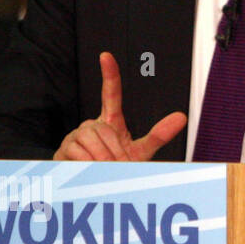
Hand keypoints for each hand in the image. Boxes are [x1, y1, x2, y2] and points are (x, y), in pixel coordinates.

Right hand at [53, 52, 186, 160]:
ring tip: (104, 167)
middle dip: (113, 151)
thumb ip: (159, 134)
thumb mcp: (141, 151)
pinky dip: (87, 164)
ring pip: (90, 140)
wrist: (100, 187)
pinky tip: (89, 169)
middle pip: (103, 130)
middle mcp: (92, 125)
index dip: (110, 74)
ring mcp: (76, 135)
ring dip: (101, 159)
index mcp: (111, 121)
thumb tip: (181, 117)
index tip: (106, 56)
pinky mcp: (63, 149)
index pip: (111, 94)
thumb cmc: (119, 167)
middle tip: (116, 164)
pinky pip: (77, 152)